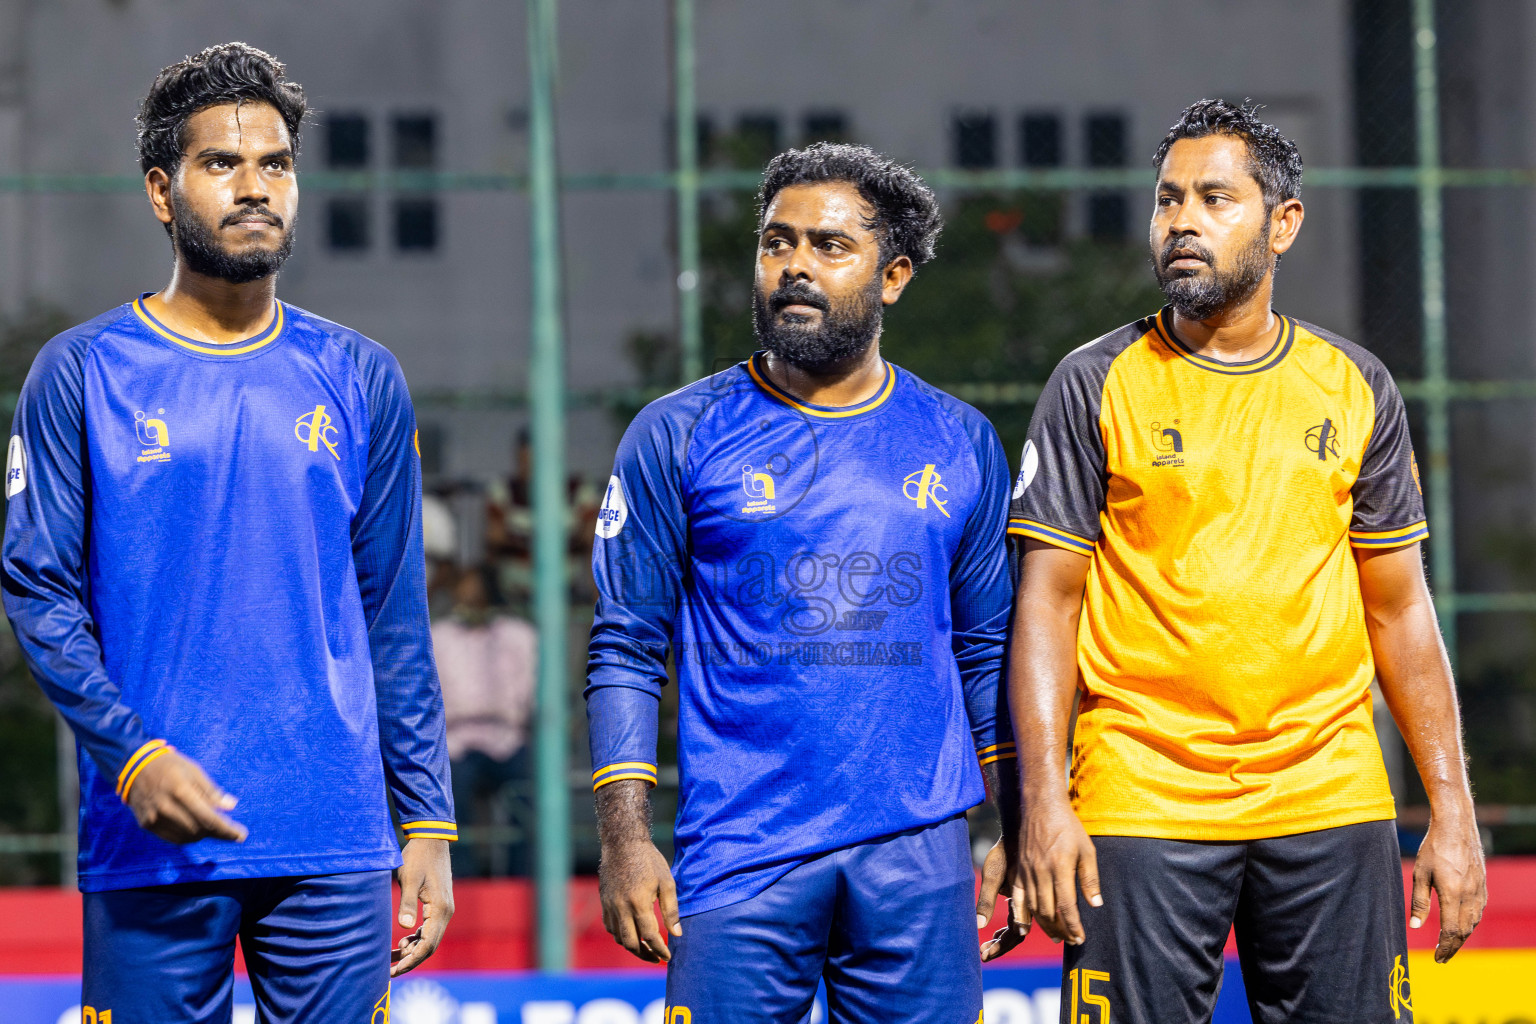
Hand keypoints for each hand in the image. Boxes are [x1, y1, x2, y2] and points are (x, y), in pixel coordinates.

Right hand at [125, 747, 246, 843]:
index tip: (241, 835)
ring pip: (186, 837)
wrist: (134, 766)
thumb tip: (231, 806)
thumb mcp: (194, 771)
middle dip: (217, 833)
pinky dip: (188, 836)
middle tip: (229, 830)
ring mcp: (154, 818)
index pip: (209, 818)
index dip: (227, 830)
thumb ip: (212, 791)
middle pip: (199, 830)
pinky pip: (173, 838)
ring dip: (203, 835)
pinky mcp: (146, 824)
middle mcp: (166, 808)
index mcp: (181, 791)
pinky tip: (196, 829)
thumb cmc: (170, 766)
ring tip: (213, 827)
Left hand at [392, 838, 454, 975]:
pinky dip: (416, 939)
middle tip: (389, 971)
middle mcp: (445, 912)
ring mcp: (443, 909)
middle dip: (411, 960)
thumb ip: (407, 903)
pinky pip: (429, 930)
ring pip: (430, 939)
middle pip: (430, 946)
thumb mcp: (410, 879)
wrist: (432, 839)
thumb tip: (404, 928)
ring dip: (412, 950)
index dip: (411, 960)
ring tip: (391, 957)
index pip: (428, 944)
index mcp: (440, 909)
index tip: (394, 970)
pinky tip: (402, 941)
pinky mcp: (438, 906)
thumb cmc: (418, 857)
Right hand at [599, 837, 680, 962]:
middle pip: (631, 943)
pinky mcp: (604, 903)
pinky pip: (610, 927)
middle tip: (656, 958)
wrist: (622, 843)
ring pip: (618, 937)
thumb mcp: (667, 882)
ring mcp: (610, 906)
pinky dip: (621, 936)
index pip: (650, 936)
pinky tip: (632, 934)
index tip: (667, 957)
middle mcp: (621, 907)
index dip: (660, 949)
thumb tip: (677, 934)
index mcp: (639, 902)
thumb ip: (671, 910)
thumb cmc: (649, 861)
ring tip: (646, 949)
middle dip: (644, 955)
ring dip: (632, 947)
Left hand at [978, 835, 1028, 960]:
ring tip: (986, 945)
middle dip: (1001, 946)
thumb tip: (979, 925)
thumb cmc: (1005, 850)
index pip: (1015, 935)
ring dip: (1003, 938)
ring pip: (1018, 927)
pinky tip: (995, 930)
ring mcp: (1026, 898)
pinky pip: (1018, 916)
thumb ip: (987, 899)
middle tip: (983, 954)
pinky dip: (1007, 926)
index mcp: (1022, 903)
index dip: (1001, 947)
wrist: (1021, 829)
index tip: (984, 956)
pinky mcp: (1023, 891)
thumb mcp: (993, 873)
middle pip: (1017, 935)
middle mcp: (1027, 904)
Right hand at [1015, 794, 1099, 944]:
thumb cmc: (1068, 827)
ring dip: (1045, 926)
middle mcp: (1041, 872)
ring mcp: (1027, 872)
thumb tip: (1095, 904)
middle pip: (1049, 912)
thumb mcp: (1086, 850)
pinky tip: (1028, 926)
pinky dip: (1023, 914)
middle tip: (1071, 940)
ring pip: (1033, 908)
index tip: (1081, 938)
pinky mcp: (1018, 870)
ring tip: (1056, 936)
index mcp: (1060, 867)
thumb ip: (1090, 879)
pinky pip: (1018, 897)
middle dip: (1061, 931)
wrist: (1041, 806)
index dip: (1074, 926)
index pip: (1067, 906)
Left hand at [1410, 805, 1485, 962]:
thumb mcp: (1420, 874)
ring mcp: (1479, 890)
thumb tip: (1415, 926)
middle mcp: (1470, 895)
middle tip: (1443, 958)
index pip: (1452, 931)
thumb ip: (1418, 902)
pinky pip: (1479, 910)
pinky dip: (1471, 923)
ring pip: (1474, 922)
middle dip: (1453, 947)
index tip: (1437, 959)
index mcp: (1453, 894)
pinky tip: (1463, 925)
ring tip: (1450, 945)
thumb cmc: (1434, 848)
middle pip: (1465, 931)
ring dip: (1463, 936)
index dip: (1445, 948)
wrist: (1456, 826)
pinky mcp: (1483, 884)